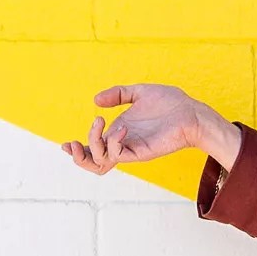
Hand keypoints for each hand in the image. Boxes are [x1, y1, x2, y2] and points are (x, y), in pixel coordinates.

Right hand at [63, 82, 242, 175]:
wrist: (191, 112)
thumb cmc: (169, 103)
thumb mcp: (138, 93)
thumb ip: (117, 94)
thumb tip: (96, 100)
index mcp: (118, 132)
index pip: (93, 149)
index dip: (77, 150)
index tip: (65, 143)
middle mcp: (122, 143)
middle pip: (92, 162)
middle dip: (78, 155)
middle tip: (73, 142)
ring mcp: (131, 149)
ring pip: (102, 162)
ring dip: (93, 144)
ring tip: (100, 122)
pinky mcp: (142, 152)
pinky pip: (120, 155)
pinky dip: (114, 142)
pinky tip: (122, 127)